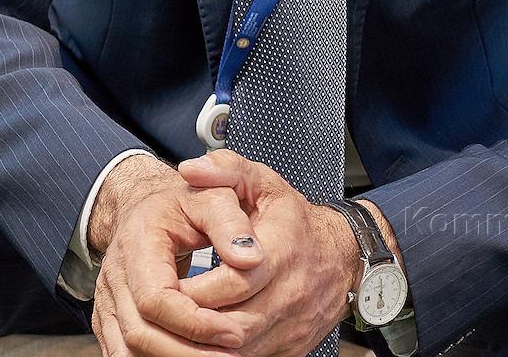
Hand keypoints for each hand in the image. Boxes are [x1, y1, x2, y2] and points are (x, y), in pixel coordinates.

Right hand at [88, 152, 265, 356]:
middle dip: (188, 353)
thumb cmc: (184, 202)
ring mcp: (107, 303)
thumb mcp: (212, 197)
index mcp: (136, 244)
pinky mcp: (110, 322)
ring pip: (129, 352)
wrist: (146, 210)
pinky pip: (127, 356)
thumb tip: (251, 258)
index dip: (194, 323)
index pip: (156, 300)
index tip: (235, 332)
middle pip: (140, 335)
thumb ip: (231, 223)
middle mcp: (114, 277)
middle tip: (234, 355)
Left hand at [175, 150, 363, 356]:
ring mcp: (293, 328)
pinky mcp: (291, 350)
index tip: (169, 285)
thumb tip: (190, 169)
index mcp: (282, 250)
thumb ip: (226, 170)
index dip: (196, 289)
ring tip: (178, 328)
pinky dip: (223, 355)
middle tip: (165, 314)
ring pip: (240, 352)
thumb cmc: (295, 219)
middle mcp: (290, 295)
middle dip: (194, 323)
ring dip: (206, 345)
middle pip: (233, 326)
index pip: (234, 282)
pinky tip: (204, 341)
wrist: (342, 256)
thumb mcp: (263, 182)